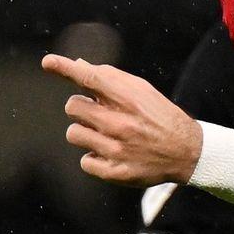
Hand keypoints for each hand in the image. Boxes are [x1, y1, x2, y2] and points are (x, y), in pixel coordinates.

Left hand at [40, 54, 202, 186]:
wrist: (185, 151)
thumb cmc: (159, 116)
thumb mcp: (142, 91)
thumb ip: (111, 79)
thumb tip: (80, 66)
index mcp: (129, 98)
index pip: (91, 78)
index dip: (66, 68)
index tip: (48, 62)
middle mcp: (120, 123)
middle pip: (73, 106)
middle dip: (81, 106)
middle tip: (97, 112)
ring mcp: (116, 149)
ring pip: (73, 133)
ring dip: (84, 132)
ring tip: (105, 134)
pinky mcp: (114, 171)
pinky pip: (84, 161)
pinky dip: (94, 157)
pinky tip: (111, 154)